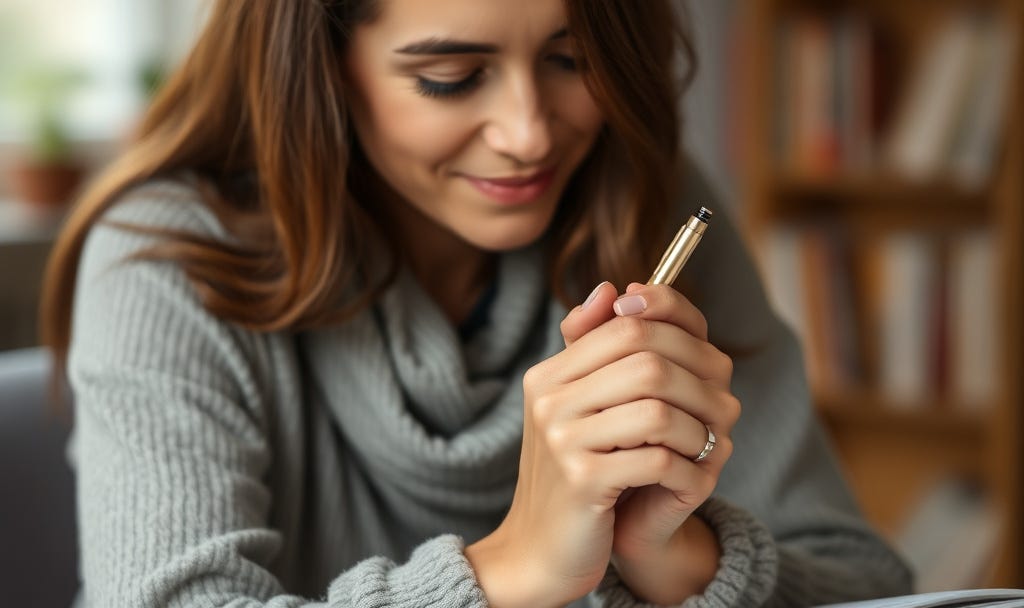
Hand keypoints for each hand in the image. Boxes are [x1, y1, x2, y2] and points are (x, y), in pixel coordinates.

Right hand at [466, 281, 737, 606]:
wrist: (539, 551)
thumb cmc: (573, 474)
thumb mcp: (578, 407)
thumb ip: (595, 351)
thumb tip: (613, 290)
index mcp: (549, 375)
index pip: (627, 325)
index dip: (682, 335)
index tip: (712, 362)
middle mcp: (550, 400)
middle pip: (647, 360)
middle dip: (702, 381)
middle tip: (725, 407)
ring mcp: (563, 440)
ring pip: (659, 410)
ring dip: (701, 430)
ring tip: (710, 444)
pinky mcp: (582, 483)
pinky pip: (659, 460)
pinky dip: (690, 470)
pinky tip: (691, 478)